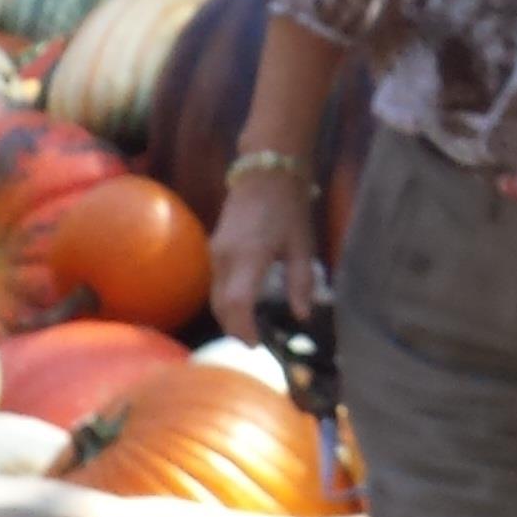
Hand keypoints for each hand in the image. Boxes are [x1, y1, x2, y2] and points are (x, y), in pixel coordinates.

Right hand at [206, 174, 318, 344]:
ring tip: (250, 328)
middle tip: (254, 343)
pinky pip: (216, 282)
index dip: (243, 329)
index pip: (236, 304)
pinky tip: (244, 304)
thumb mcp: (303, 245)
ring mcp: (215, 251)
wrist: (266, 171)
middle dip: (235, 328)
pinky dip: (226, 298)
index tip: (256, 346)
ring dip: (229, 315)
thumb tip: (302, 315)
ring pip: (215, 295)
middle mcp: (224, 258)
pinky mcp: (214, 246)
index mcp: (248, 257)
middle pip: (221, 305)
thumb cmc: (289, 207)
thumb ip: (301, 282)